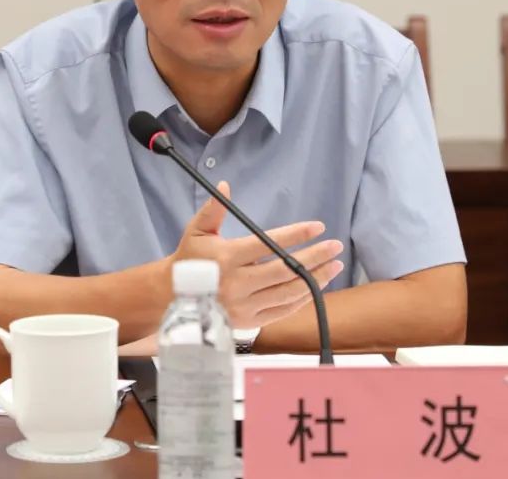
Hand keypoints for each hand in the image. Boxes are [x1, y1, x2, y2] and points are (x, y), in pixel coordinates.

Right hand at [172, 181, 344, 328]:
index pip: (268, 244)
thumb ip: (213, 209)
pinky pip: (282, 311)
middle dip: (315, 257)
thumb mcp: (196, 231)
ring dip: (315, 279)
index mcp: (227, 258)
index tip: (317, 226)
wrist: (173, 297)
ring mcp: (244, 305)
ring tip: (334, 266)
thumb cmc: (189, 260)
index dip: (295, 234)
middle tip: (335, 246)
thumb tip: (225, 185)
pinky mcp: (249, 322)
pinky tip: (315, 286)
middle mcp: (237, 283)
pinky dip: (302, 299)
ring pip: (289, 292)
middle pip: (286, 270)